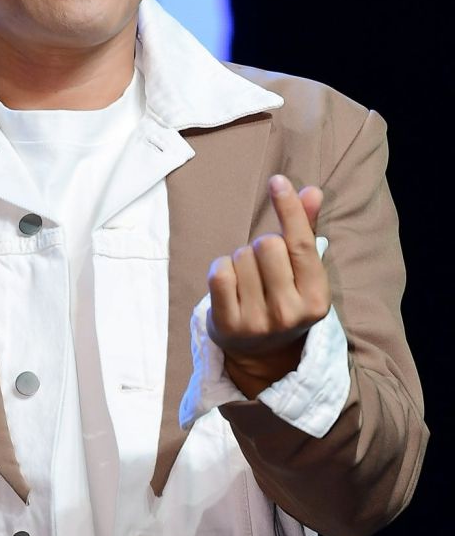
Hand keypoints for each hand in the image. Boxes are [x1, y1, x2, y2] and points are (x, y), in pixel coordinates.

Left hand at [206, 174, 329, 397]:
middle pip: (266, 244)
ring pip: (241, 256)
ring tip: (249, 282)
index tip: (277, 181)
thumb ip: (306, 231)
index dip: (288, 208)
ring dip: (241, 260)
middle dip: (261, 246)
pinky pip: (219, 272)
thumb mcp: (302, 273)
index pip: (301, 243)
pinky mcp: (228, 325)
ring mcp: (258, 322)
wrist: (261, 355)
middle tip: (264, 268)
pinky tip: (230, 286)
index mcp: (317, 298)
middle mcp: (290, 313)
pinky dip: (221, 269)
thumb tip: (312, 191)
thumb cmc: (284, 300)